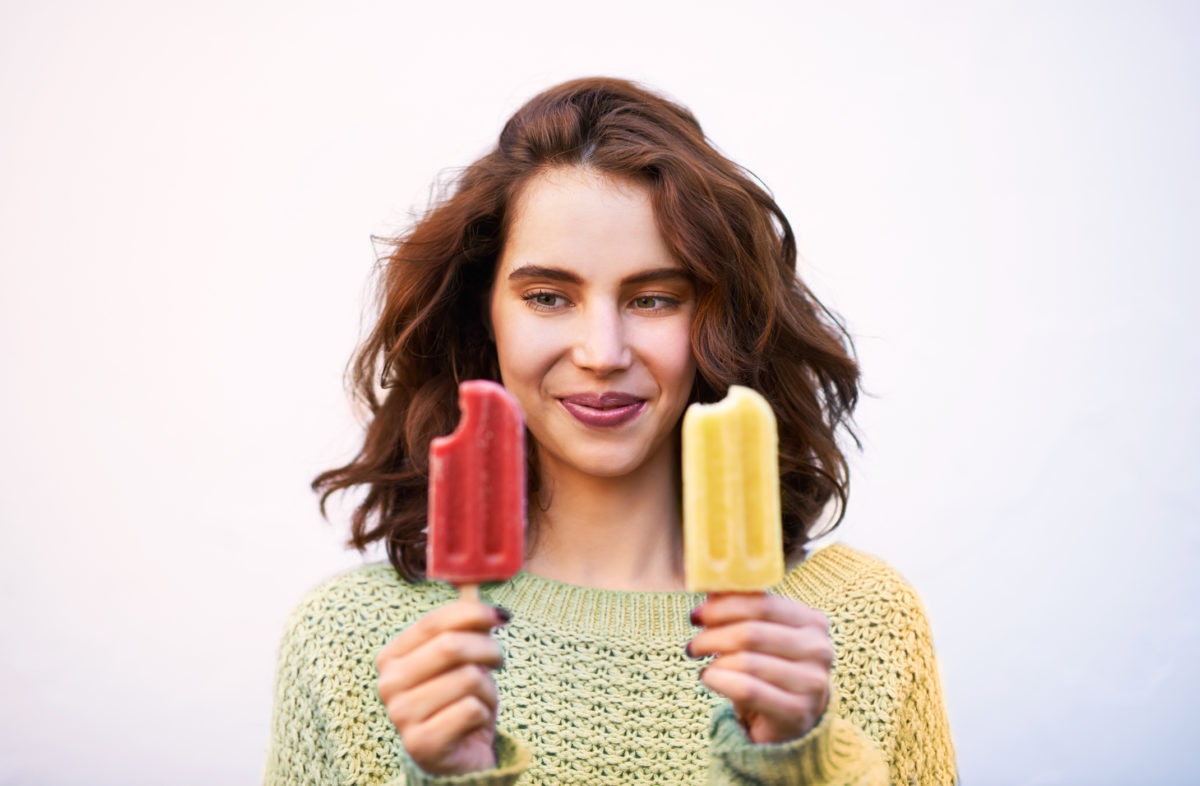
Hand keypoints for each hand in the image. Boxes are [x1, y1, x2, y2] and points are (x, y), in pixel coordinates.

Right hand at [376, 599, 507, 774]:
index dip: (472, 613)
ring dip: (488, 689)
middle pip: (452, 646)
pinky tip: (475, 724)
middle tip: (498, 661)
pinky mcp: (421, 744)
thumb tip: (477, 588)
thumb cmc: (460, 702)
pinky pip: (471, 709)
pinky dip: (484, 714)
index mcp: (392, 657)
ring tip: (481, 700)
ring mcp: (401, 715)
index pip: (434, 622)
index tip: (501, 615)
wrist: (460, 757)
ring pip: (467, 678)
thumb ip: (465, 625)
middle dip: (487, 650)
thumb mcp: (463, 659)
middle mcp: (389, 684)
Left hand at [687, 593, 832, 744]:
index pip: (762, 604)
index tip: (697, 615)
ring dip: (714, 661)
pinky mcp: (797, 712)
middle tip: (694, 644)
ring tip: (702, 664)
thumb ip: (743, 610)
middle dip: (713, 636)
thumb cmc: (770, 670)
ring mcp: (812, 683)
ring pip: (747, 662)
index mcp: (812, 622)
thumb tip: (711, 588)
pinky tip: (709, 678)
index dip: (723, 607)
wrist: (788, 722)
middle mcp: (819, 650)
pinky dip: (719, 681)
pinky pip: (747, 690)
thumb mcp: (762, 636)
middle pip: (751, 633)